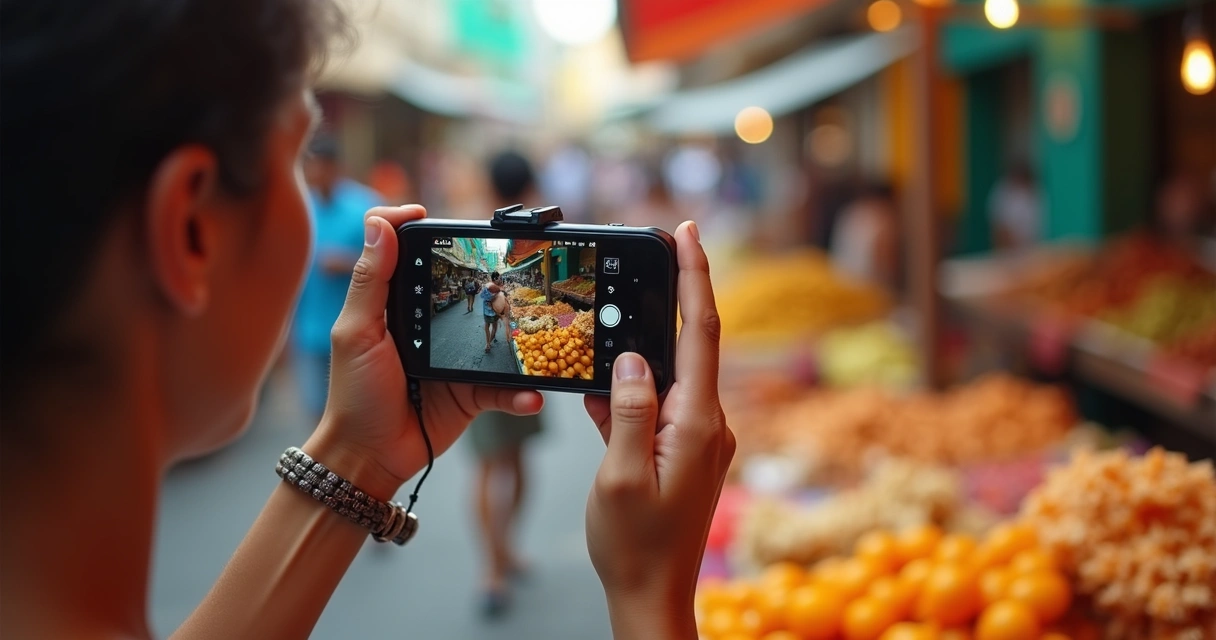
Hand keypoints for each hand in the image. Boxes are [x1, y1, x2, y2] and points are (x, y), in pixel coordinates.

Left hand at [306, 205, 543, 498]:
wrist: (370, 456)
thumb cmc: (354, 394)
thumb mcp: (356, 332)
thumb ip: (370, 281)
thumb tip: (380, 224)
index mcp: (396, 303)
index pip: (405, 250)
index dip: (414, 227)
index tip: (431, 218)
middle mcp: (429, 323)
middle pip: (464, 285)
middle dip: (490, 278)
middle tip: (508, 274)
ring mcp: (454, 356)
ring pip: (495, 335)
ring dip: (517, 336)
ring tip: (533, 335)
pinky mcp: (473, 391)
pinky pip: (505, 387)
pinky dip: (520, 393)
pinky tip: (529, 395)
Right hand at [583, 221, 733, 637]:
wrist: (652, 595)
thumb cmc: (634, 545)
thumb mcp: (619, 476)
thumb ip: (627, 411)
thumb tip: (632, 358)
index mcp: (697, 423)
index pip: (701, 331)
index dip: (696, 275)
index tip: (688, 231)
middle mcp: (708, 423)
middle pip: (690, 343)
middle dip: (667, 298)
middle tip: (644, 257)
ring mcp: (699, 436)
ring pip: (669, 373)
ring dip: (640, 352)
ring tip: (608, 340)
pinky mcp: (685, 449)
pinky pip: (659, 403)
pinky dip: (632, 391)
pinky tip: (603, 392)